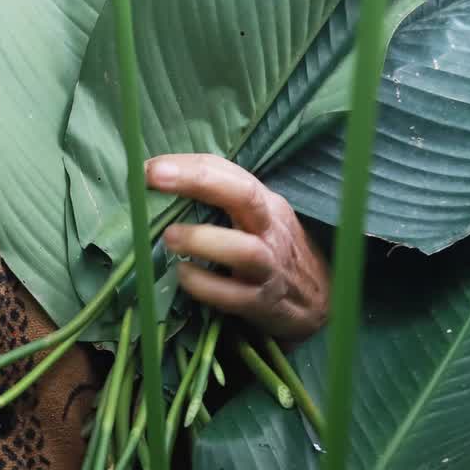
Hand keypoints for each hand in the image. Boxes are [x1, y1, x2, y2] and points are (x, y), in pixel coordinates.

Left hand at [147, 153, 328, 340]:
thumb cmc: (273, 250)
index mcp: (266, 204)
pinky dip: (204, 285)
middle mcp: (270, 230)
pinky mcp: (263, 304)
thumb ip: (220, 201)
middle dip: (200, 181)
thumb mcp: (256, 219)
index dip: (189, 164)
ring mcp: (269, 268)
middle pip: (245, 196)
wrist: (320, 301)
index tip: (149, 167)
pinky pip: (234, 296)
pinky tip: (183, 275)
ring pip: (244, 251)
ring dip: (202, 239)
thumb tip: (159, 184)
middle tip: (156, 178)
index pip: (229, 172)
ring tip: (169, 236)